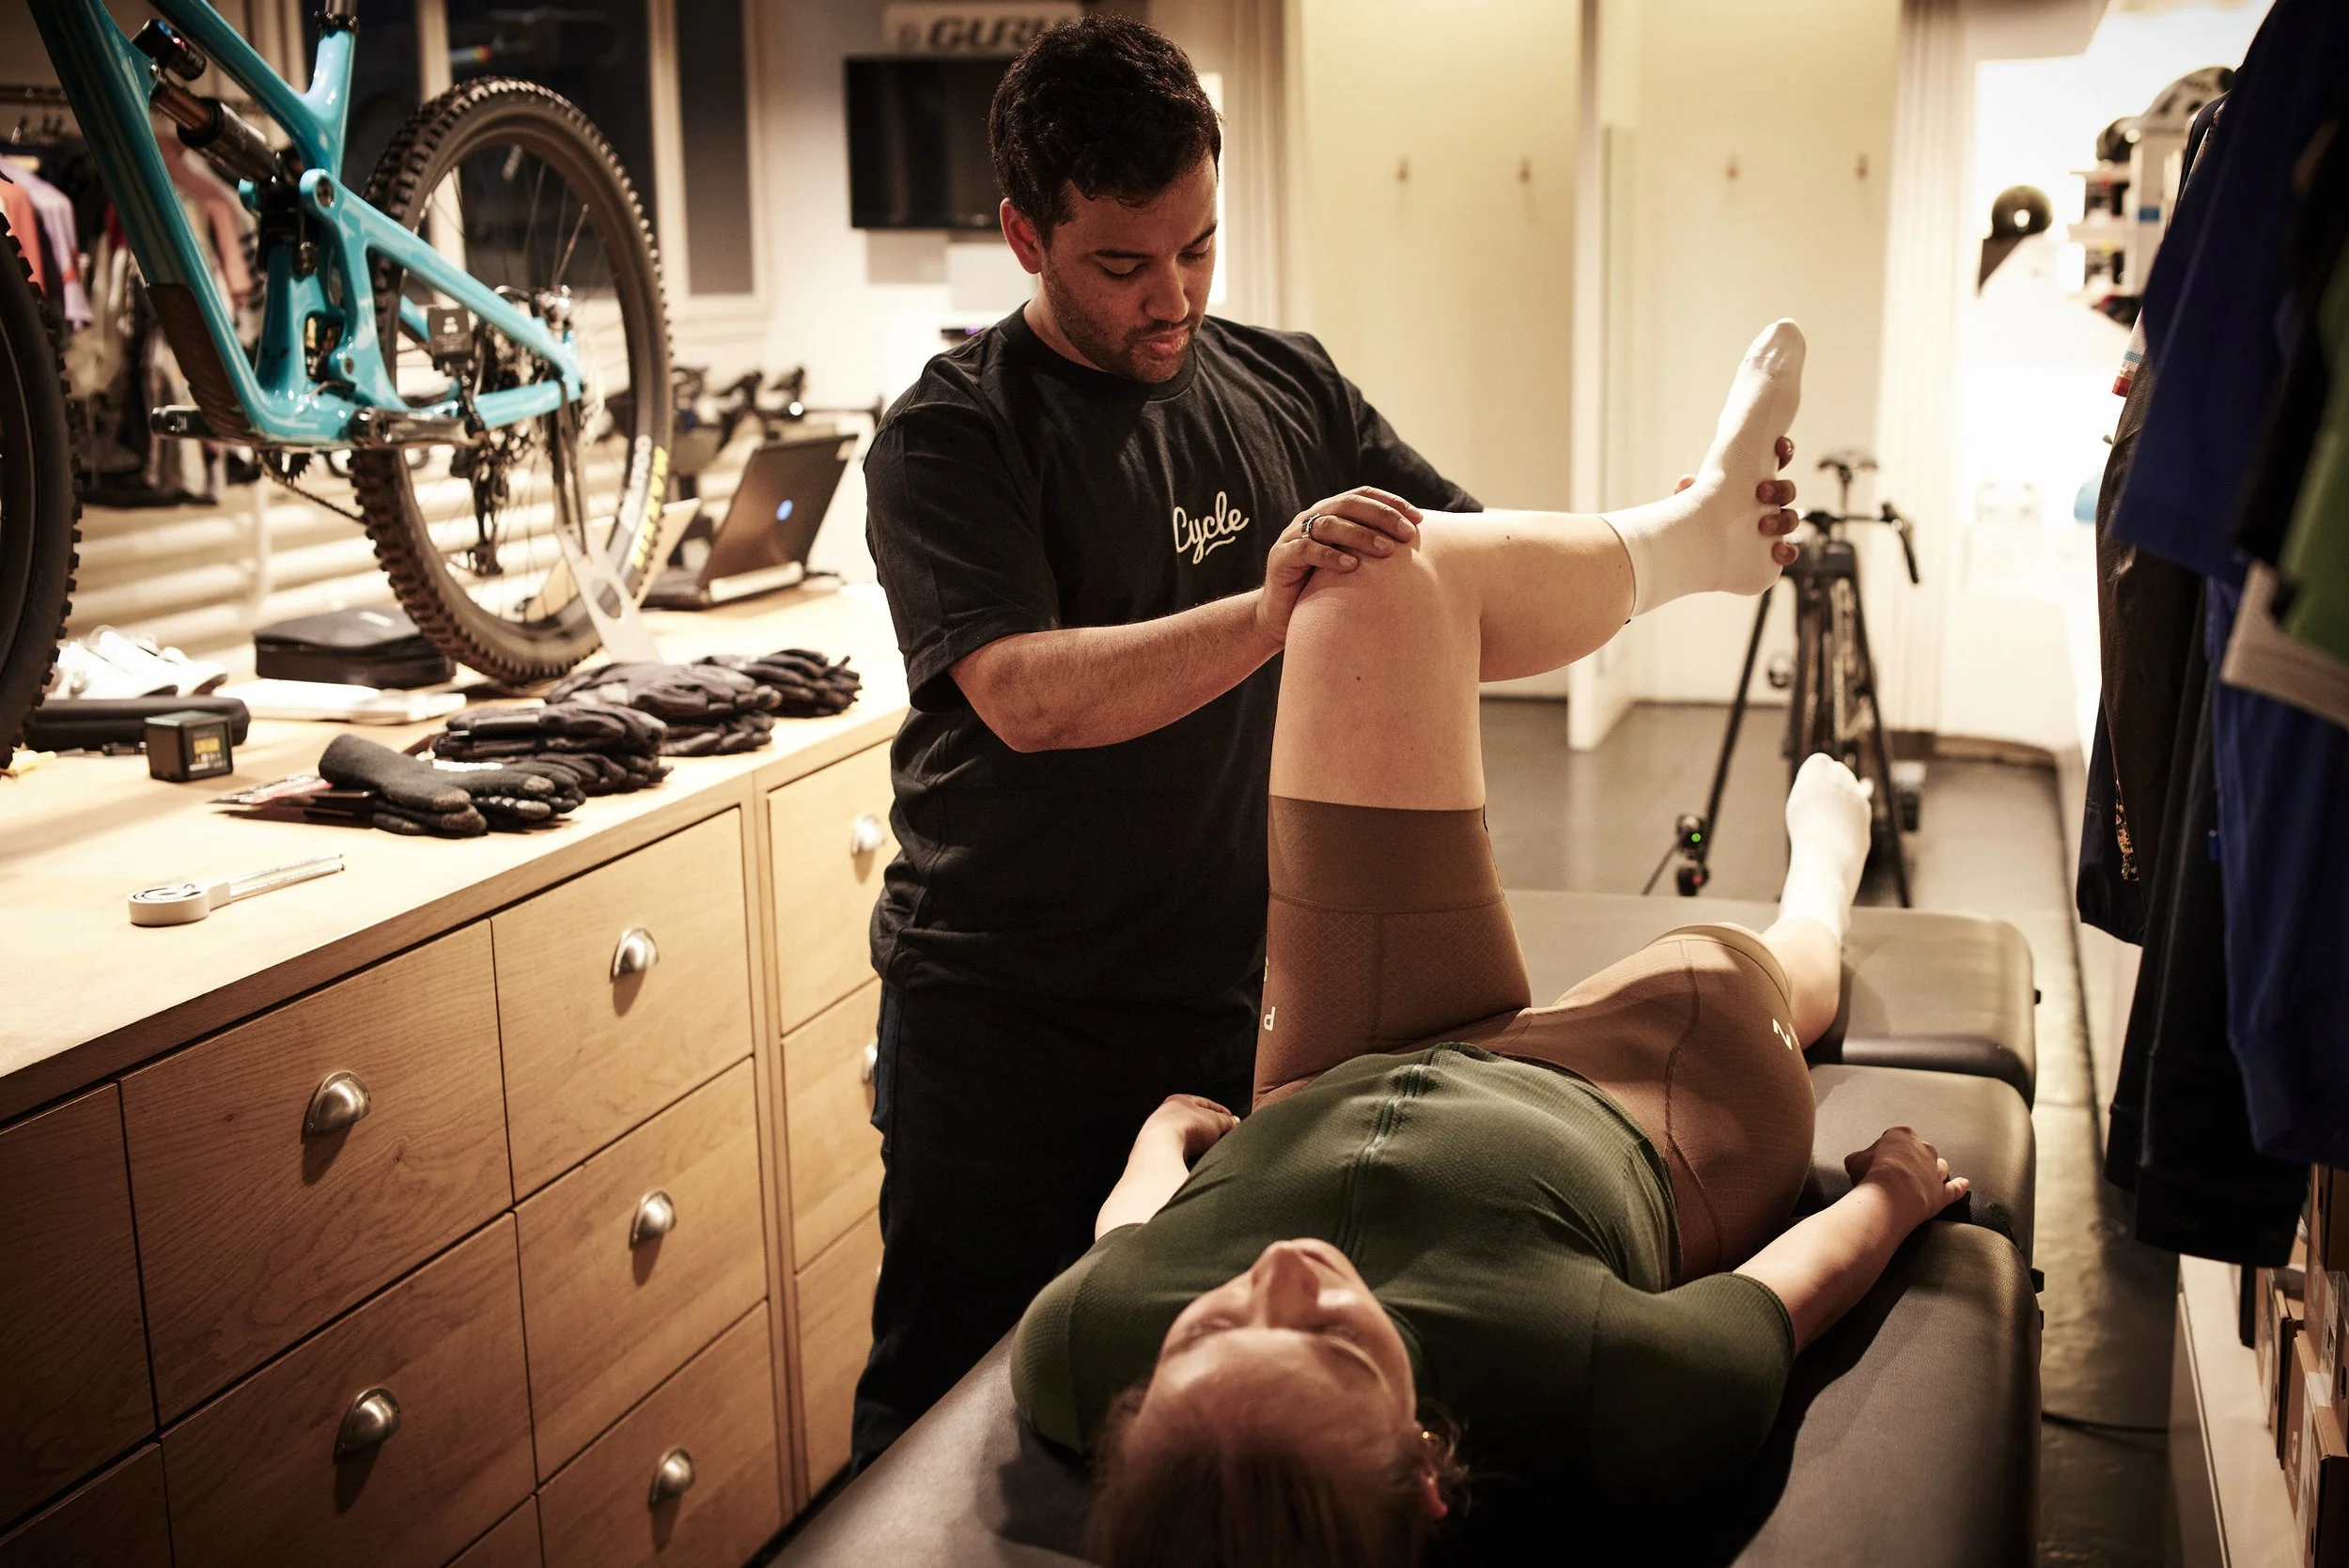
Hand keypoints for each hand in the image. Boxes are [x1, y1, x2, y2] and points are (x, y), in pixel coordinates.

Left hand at [1140, 1093, 1239, 1163]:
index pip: (1203, 1103)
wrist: (1161, 1149)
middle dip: (1208, 1129)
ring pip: (1183, 1138)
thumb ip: (1226, 1121)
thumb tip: (1234, 1122)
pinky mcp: (1155, 1152)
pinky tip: (1196, 1162)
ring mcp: (1157, 1134)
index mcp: (1178, 1100)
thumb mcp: (1215, 1121)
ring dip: (1198, 1145)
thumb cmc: (1187, 1128)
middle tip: (1223, 1137)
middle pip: (1192, 1121)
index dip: (1219, 1111)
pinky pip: (1176, 1152)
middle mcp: (1164, 1114)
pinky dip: (1187, 1156)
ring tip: (1211, 1152)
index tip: (1231, 1119)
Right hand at [1256, 486, 1424, 645]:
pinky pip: (1306, 550)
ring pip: (1329, 524)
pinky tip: (1352, 566)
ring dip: (1361, 535)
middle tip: (1407, 535)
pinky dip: (1330, 556)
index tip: (1419, 519)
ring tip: (1386, 550)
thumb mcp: (1351, 564)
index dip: (1391, 502)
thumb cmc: (1322, 589)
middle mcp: (1311, 518)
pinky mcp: (1281, 557)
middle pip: (1348, 505)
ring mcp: (1293, 536)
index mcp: (1329, 513)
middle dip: (1381, 516)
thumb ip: (1372, 550)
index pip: (1362, 496)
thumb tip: (1417, 545)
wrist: (1282, 616)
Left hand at [1679, 435, 1801, 566]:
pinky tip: (1777, 551)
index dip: (1784, 451)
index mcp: (1752, 482)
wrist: (1690, 556)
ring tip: (1764, 525)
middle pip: (1787, 490)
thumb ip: (1690, 493)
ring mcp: (1771, 527)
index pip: (1777, 461)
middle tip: (1761, 492)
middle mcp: (1766, 503)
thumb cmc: (1695, 519)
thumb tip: (1687, 481)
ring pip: (1790, 518)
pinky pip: (1788, 552)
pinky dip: (1788, 551)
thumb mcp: (1691, 503)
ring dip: (1783, 519)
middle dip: (1780, 488)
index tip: (1778, 445)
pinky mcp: (1769, 552)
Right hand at [1844, 1126, 1969, 1227]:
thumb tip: (1857, 1162)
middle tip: (1900, 1170)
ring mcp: (1935, 1171)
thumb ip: (1859, 1158)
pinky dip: (1959, 1187)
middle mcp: (1923, 1149)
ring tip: (1928, 1176)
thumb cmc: (1872, 1173)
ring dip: (1935, 1170)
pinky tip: (1964, 1185)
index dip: (1889, 1149)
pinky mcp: (1942, 1192)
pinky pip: (1954, 1189)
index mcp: (1901, 1135)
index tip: (1881, 1159)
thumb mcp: (1854, 1160)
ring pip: (1940, 1166)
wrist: (1890, 1194)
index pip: (1897, 1137)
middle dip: (1913, 1158)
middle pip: (1921, 1150)